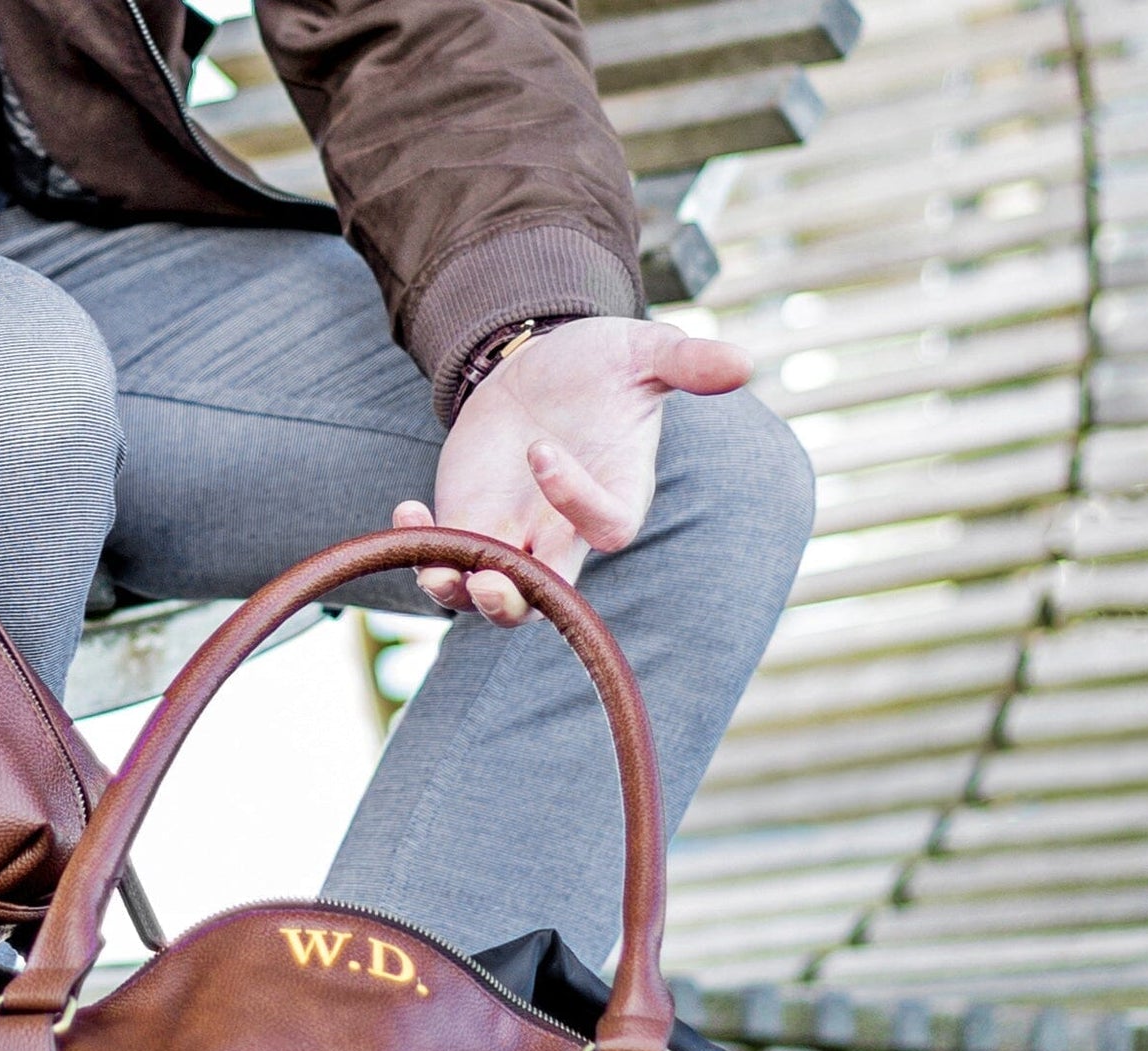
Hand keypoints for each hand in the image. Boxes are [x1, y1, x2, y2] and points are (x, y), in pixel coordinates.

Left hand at [398, 317, 751, 625]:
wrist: (540, 370)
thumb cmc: (599, 366)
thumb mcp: (642, 352)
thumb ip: (685, 364)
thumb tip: (743, 364)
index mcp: (617, 498)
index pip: (606, 528)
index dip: (576, 501)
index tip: (542, 448)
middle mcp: (565, 534)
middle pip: (547, 597)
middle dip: (514, 601)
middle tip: (486, 582)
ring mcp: (513, 537)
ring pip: (490, 596)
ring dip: (457, 594)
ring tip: (433, 568)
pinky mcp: (468, 526)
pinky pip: (443, 561)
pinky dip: (419, 548)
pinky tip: (404, 509)